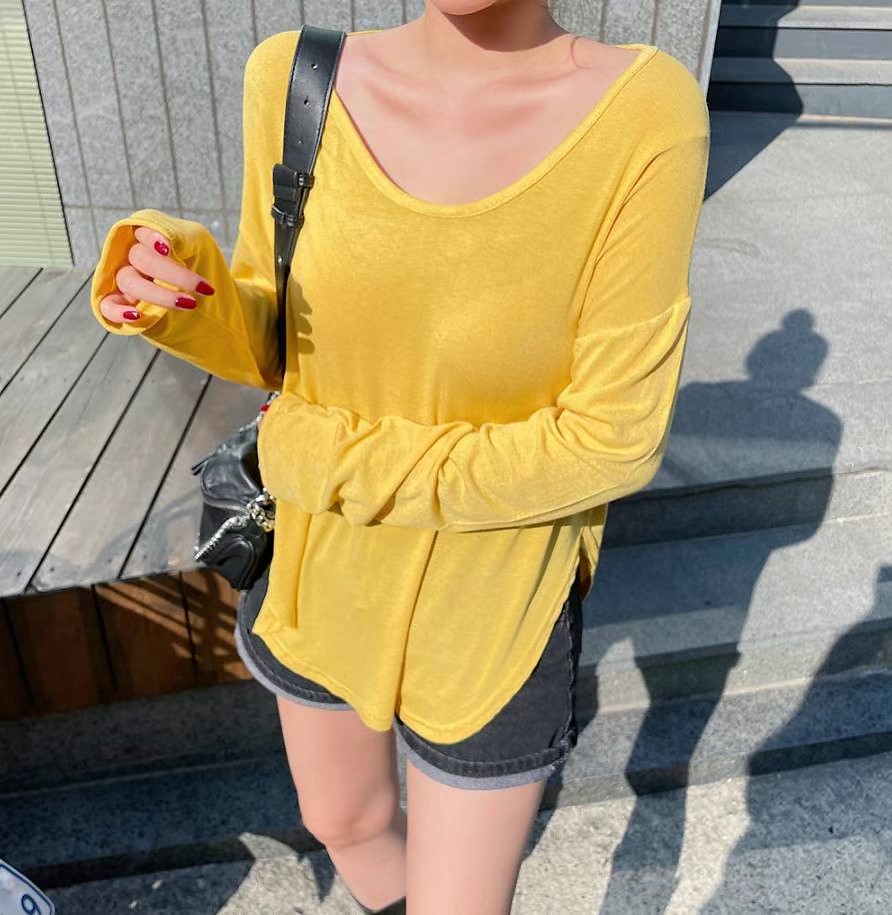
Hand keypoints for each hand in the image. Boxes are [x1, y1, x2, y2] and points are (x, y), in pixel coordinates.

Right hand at [97, 225, 215, 322]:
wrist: (209, 301)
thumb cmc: (201, 264)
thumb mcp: (198, 244)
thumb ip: (181, 237)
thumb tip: (165, 241)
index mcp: (149, 237)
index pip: (143, 231)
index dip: (152, 238)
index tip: (167, 250)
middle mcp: (133, 256)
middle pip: (141, 257)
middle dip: (174, 274)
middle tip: (203, 289)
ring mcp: (126, 280)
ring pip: (128, 280)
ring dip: (159, 294)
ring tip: (189, 304)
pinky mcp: (122, 304)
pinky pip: (107, 306)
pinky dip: (118, 311)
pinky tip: (135, 315)